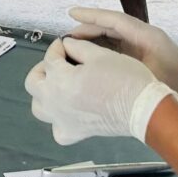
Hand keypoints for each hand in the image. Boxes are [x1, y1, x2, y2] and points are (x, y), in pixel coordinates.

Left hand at [24, 38, 176, 145]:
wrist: (143, 108)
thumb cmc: (127, 82)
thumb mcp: (100, 54)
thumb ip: (77, 46)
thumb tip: (67, 44)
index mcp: (61, 80)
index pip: (49, 58)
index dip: (57, 47)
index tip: (64, 44)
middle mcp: (56, 102)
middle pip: (34, 82)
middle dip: (43, 68)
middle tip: (57, 62)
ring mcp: (63, 120)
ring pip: (38, 106)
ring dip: (43, 93)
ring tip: (57, 84)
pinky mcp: (75, 133)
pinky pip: (56, 128)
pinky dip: (56, 119)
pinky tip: (66, 110)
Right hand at [65, 6, 177, 124]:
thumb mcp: (150, 76)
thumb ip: (123, 66)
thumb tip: (93, 58)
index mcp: (147, 35)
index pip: (114, 19)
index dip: (91, 15)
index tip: (71, 12)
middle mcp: (143, 36)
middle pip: (110, 26)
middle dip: (87, 29)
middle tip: (64, 38)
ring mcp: (142, 45)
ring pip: (111, 37)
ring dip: (92, 40)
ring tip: (70, 48)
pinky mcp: (141, 56)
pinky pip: (116, 48)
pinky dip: (101, 50)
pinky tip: (86, 59)